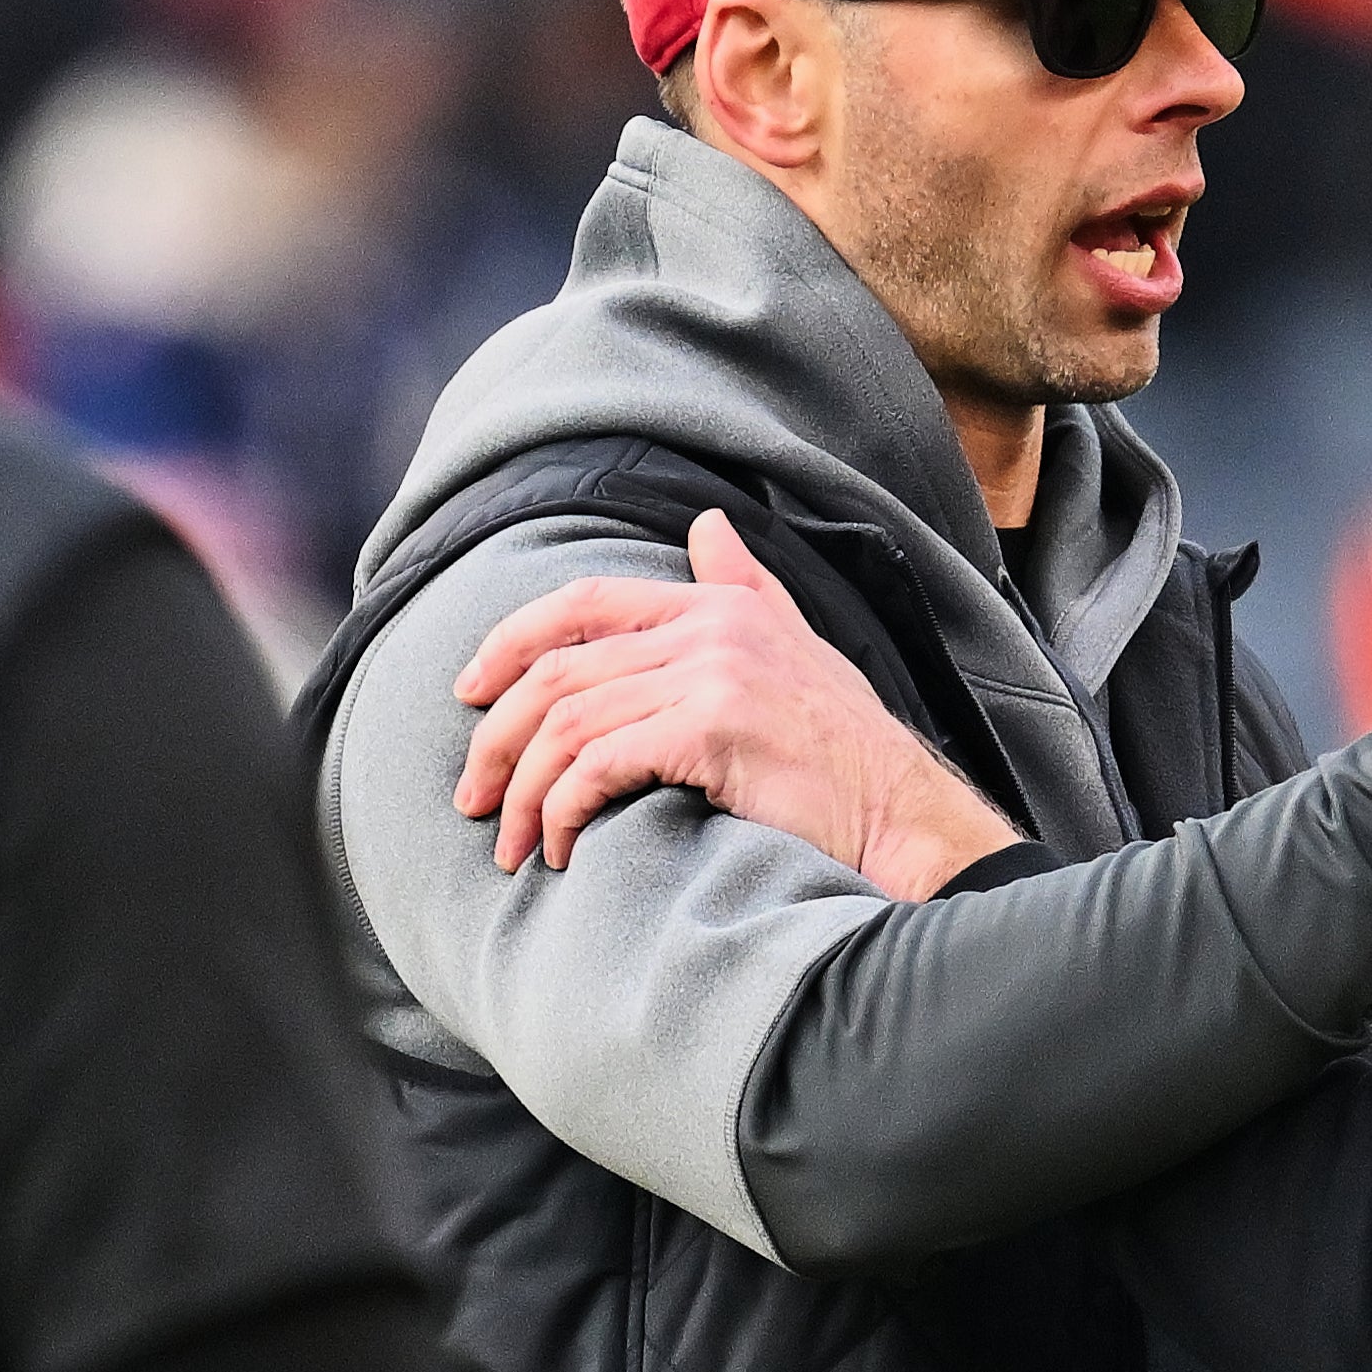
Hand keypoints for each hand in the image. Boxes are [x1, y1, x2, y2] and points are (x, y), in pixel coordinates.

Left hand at [452, 512, 1020, 892]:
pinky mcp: (712, 731)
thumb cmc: (847, 753)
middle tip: (475, 797)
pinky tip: (562, 847)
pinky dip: (564, 810)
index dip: (510, 641)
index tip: (469, 694)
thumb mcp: (799, 647)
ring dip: (525, 790)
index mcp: (722, 603)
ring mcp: (713, 674)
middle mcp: (712, 626)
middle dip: (497, 738)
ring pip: (568, 722)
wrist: (902, 816)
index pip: (584, 601)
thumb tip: (706, 524)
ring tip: (512, 842)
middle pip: (559, 670)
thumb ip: (745, 587)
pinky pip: (599, 764)